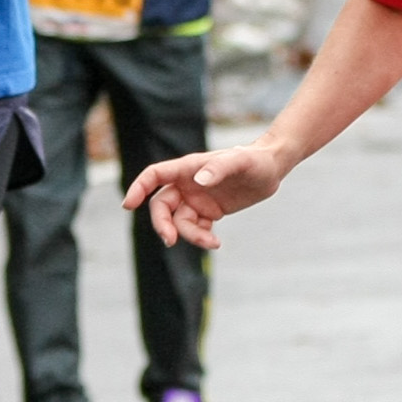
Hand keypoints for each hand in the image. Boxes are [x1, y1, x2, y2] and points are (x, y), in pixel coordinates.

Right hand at [125, 142, 289, 250]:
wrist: (272, 168)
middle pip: (161, 205)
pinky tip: (216, 242)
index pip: (155, 176)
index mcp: (189, 168)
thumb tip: (198, 182)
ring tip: (212, 242)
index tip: (128, 205)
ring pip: (179, 222)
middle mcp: (188, 184)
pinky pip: (196, 228)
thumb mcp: (240, 161)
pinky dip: (202, 238)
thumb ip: (218, 168)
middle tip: (170, 240)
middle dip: (162, 224)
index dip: (139, 188)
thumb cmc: (255, 159)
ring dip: (190, 235)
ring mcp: (197, 199)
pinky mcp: (209, 212)